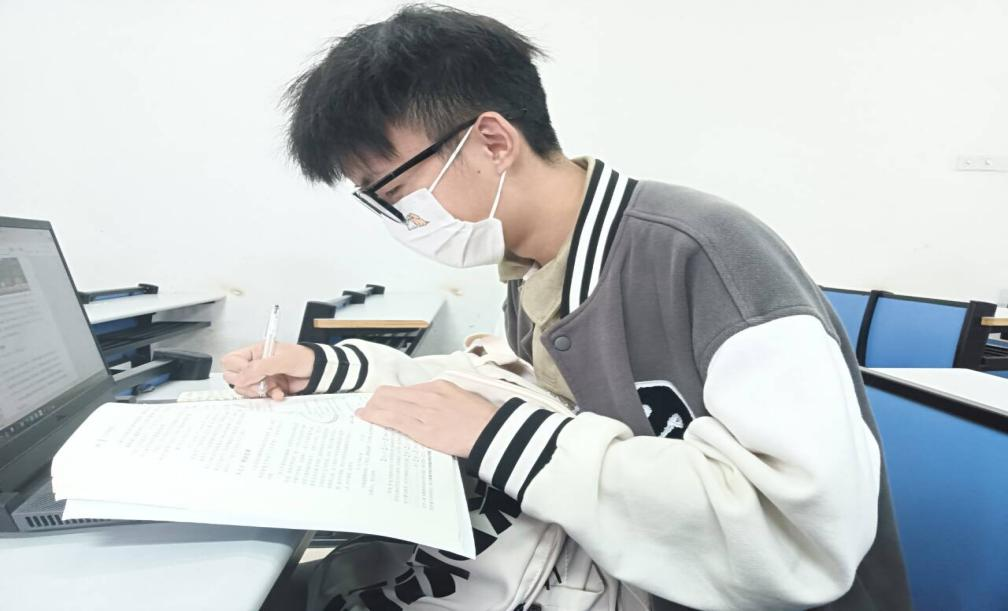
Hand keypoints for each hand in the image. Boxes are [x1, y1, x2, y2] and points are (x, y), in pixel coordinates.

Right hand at [220, 341, 314, 399]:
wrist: (318, 372)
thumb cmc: (304, 358)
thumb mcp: (281, 360)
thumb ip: (259, 368)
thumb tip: (240, 378)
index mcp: (255, 352)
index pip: (230, 361)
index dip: (237, 370)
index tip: (251, 373)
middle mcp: (255, 364)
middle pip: (233, 377)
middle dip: (247, 383)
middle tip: (261, 381)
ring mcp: (260, 378)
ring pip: (245, 389)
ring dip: (259, 391)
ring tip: (274, 386)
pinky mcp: (268, 389)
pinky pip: (258, 397)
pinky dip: (269, 396)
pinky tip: (279, 392)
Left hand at [356, 380, 496, 457]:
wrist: (493, 432)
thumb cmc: (483, 419)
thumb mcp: (463, 398)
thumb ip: (445, 399)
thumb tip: (433, 405)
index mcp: (439, 387)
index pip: (406, 389)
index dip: (392, 396)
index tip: (385, 401)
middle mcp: (428, 395)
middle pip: (392, 394)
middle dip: (377, 401)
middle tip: (368, 408)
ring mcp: (424, 412)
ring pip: (388, 405)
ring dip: (373, 409)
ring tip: (364, 414)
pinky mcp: (422, 429)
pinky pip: (393, 420)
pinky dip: (376, 417)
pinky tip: (366, 418)